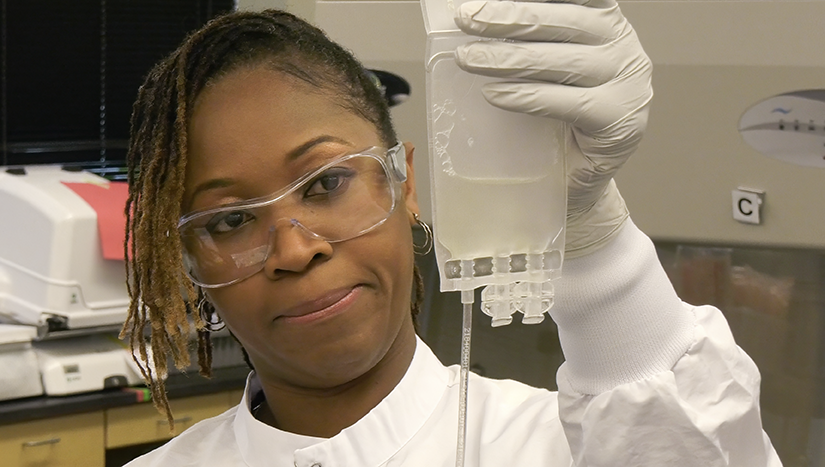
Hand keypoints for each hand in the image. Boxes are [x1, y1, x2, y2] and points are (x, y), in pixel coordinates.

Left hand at [453, 0, 651, 256]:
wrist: (573, 179)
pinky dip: (526, 97)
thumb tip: (473, 15)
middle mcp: (624, 45)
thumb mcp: (541, 67)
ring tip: (467, 59)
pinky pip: (567, 103)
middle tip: (467, 18)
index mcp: (606, 22)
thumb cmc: (554, 115)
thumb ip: (526, 39)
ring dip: (507, 58)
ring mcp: (627, 84)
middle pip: (566, 20)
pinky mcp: (619, 122)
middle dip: (510, 16)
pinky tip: (493, 95)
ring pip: (562, 62)